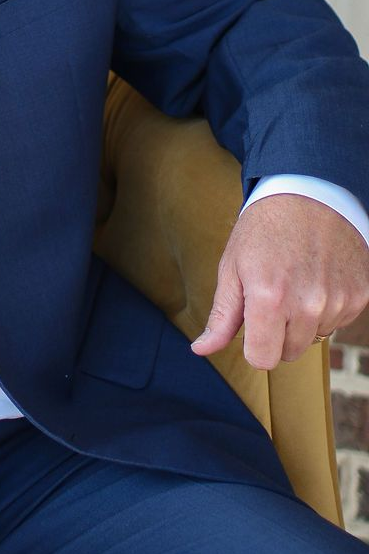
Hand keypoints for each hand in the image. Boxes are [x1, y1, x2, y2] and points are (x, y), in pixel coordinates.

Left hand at [192, 194, 368, 368]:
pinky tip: (317, 277)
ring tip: (295, 281)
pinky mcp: (360, 295)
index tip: (252, 324)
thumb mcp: (232, 268)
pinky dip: (326, 307)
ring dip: (302, 320)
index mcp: (269, 299)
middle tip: (273, 295)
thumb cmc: (263, 229)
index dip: (253, 345)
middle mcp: (308, 305)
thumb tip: (201, 349)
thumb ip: (221, 315)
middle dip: (276, 332)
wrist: (309, 194)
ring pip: (315, 338)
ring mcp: (338, 301)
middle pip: (289, 352)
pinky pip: (338, 322)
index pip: (263, 359)